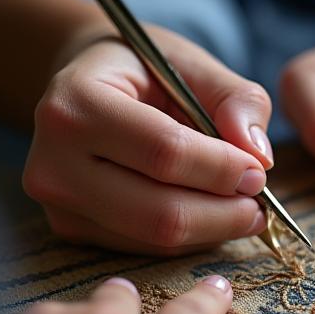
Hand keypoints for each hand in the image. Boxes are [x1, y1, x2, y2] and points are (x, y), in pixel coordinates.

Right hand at [24, 27, 275, 254]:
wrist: (84, 89)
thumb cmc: (142, 72)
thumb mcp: (192, 64)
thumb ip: (235, 100)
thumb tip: (259, 156)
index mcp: (76, 104)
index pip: (164, 153)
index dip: (222, 169)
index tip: (259, 171)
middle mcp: (54, 161)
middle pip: (159, 213)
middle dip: (224, 213)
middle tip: (260, 204)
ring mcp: (59, 204)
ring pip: (156, 239)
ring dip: (213, 230)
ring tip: (241, 207)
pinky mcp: (71, 230)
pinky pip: (147, 249)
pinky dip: (190, 238)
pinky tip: (207, 213)